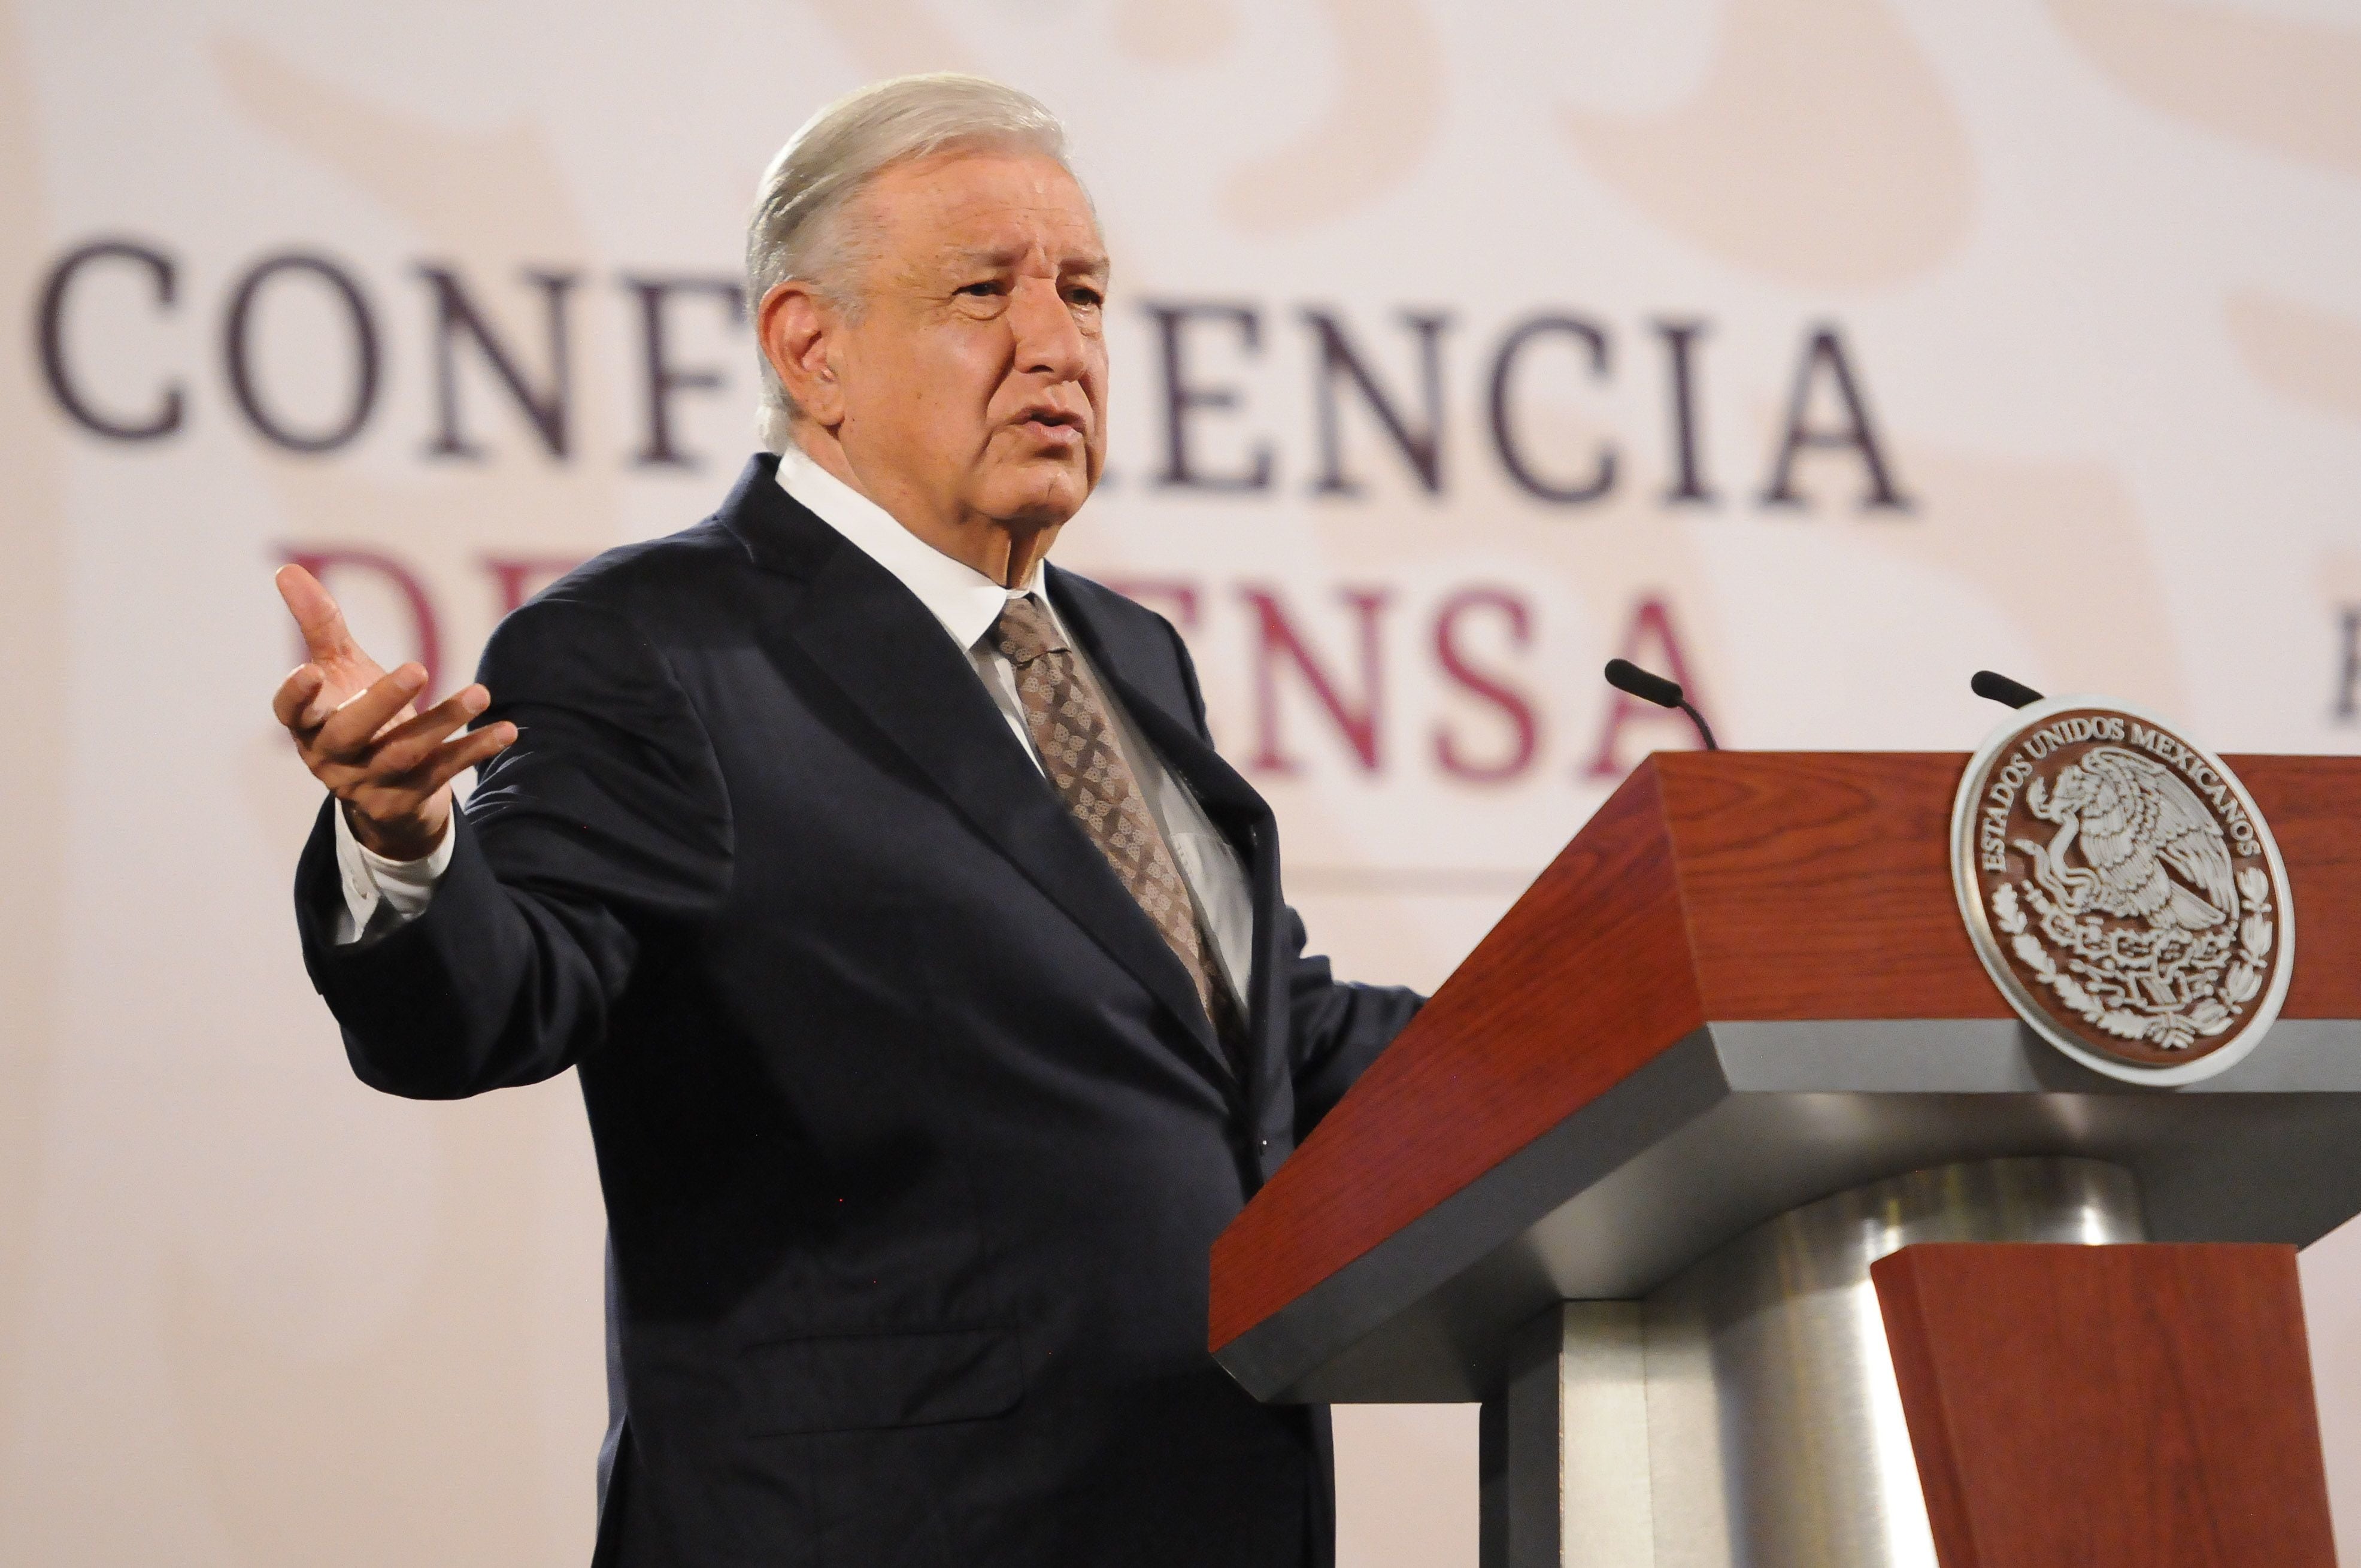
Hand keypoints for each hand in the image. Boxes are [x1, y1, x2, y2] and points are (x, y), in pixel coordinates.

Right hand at [270, 563, 515, 860]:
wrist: (383, 789)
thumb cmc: (354, 712)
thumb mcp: (339, 669)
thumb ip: (319, 625)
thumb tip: (287, 569)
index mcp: (309, 726)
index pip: (291, 713)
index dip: (296, 695)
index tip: (309, 670)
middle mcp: (332, 759)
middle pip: (351, 733)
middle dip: (382, 702)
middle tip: (418, 668)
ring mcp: (369, 784)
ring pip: (404, 753)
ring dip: (444, 721)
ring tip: (480, 693)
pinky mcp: (407, 800)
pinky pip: (443, 773)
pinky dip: (474, 750)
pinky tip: (508, 730)